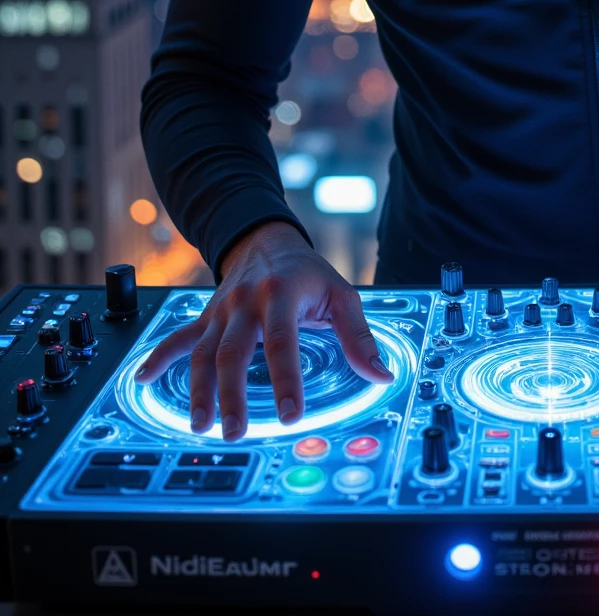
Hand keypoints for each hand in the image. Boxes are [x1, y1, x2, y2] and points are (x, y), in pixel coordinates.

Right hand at [134, 221, 393, 439]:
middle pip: (234, 351)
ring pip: (204, 352)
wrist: (267, 240)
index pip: (284, 342)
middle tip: (235, 431)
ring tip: (199, 425)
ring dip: (198, 389)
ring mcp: (221, 311)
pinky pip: (179, 338)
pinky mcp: (206, 318)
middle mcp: (247, 302)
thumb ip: (359, 337)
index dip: (286, 380)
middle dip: (232, 394)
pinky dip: (159, 358)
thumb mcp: (341, 295)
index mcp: (283, 295)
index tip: (290, 414)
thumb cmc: (308, 274)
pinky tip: (142, 380)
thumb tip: (381, 375)